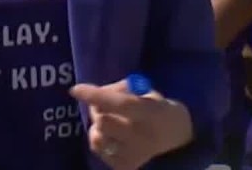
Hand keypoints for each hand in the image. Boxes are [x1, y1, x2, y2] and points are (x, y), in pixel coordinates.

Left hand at [71, 79, 192, 169]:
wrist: (176, 144)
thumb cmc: (158, 112)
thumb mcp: (149, 93)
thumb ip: (124, 89)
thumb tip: (98, 92)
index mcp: (152, 114)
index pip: (121, 104)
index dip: (97, 96)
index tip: (75, 89)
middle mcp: (142, 137)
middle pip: (103, 120)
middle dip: (98, 108)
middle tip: (104, 105)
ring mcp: (133, 155)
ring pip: (97, 135)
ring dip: (98, 124)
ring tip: (111, 122)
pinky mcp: (124, 166)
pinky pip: (97, 148)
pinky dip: (100, 138)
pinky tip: (112, 136)